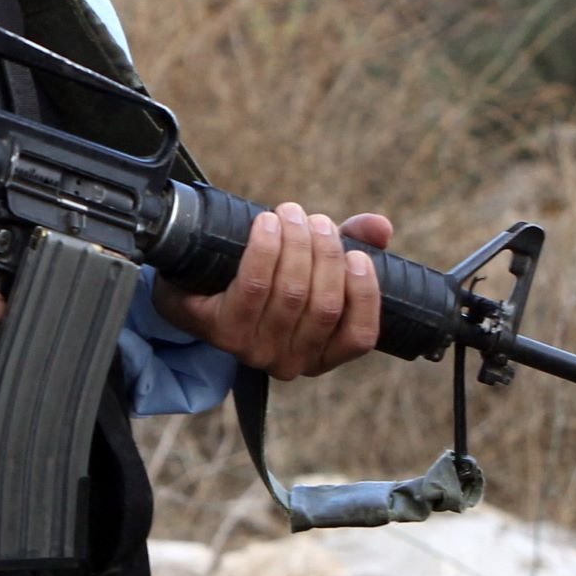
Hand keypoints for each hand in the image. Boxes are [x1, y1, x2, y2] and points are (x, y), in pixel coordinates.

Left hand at [153, 204, 392, 380]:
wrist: (194, 286)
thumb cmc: (264, 277)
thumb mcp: (311, 263)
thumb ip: (350, 245)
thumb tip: (381, 227)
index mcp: (322, 353)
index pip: (360, 336)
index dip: (364, 294)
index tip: (357, 255)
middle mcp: (291, 361)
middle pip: (323, 305)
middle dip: (325, 253)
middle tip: (316, 220)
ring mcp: (254, 350)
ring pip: (291, 293)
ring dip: (296, 244)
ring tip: (291, 213)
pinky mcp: (221, 331)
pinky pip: (253, 287)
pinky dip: (265, 249)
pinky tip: (266, 223)